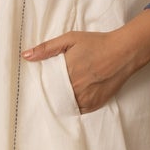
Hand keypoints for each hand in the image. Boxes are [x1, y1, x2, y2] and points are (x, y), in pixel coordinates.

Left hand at [22, 12, 149, 113]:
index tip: (38, 86)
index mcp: (65, 72)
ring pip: (65, 106)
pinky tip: (73, 98)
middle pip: (54, 97)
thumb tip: (25, 56)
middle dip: (50, 95)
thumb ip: (47, 48)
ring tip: (60, 95)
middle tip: (47, 92)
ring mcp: (85, 98)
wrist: (124, 52)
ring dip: (61, 102)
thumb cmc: (97, 43)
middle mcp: (74, 88)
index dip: (41, 86)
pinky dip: (74, 106)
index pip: (45, 86)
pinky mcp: (95, 104)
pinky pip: (78, 111)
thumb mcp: (70, 39)